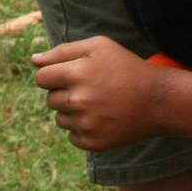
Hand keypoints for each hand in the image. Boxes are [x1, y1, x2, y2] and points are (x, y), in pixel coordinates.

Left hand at [32, 36, 166, 150]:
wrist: (157, 100)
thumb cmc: (125, 67)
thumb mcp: (99, 47)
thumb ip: (63, 51)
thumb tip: (33, 60)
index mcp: (77, 73)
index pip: (42, 78)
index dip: (54, 74)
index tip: (71, 74)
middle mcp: (79, 100)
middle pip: (50, 99)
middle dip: (64, 93)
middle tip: (91, 88)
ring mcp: (86, 124)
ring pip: (60, 119)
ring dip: (73, 111)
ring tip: (99, 103)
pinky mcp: (93, 143)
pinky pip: (72, 136)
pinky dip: (83, 129)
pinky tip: (103, 118)